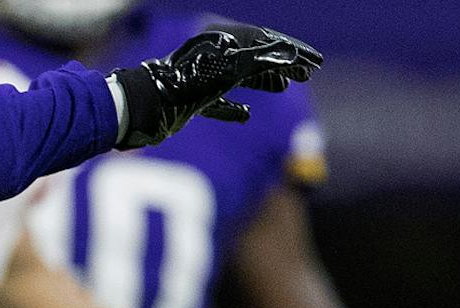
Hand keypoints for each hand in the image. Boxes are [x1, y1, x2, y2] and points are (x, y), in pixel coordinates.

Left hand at [112, 25, 322, 149]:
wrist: (144, 109)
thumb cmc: (186, 84)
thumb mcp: (232, 69)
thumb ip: (261, 61)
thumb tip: (289, 56)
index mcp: (223, 39)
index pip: (267, 40)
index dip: (293, 52)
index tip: (315, 64)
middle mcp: (211, 55)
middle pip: (254, 56)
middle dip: (282, 64)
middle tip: (306, 75)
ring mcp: (199, 78)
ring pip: (239, 77)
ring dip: (263, 81)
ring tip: (283, 88)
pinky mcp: (187, 102)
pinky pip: (215, 103)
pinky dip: (232, 108)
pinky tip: (245, 116)